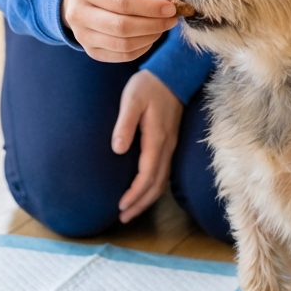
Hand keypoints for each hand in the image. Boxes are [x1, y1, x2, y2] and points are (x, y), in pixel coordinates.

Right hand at [61, 0, 176, 62]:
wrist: (72, 0)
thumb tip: (167, 5)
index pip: (122, 3)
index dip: (150, 8)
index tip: (171, 8)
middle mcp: (79, 14)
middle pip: (122, 27)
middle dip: (153, 25)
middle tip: (171, 20)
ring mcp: (82, 36)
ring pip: (123, 44)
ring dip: (150, 38)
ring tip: (161, 27)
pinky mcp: (90, 51)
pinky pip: (121, 56)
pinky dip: (141, 49)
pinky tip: (149, 37)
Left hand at [112, 70, 183, 222]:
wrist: (172, 73)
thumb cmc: (149, 85)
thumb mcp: (132, 100)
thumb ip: (125, 124)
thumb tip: (118, 149)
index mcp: (157, 138)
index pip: (147, 175)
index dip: (135, 194)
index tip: (121, 206)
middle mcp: (167, 146)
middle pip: (157, 184)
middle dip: (140, 203)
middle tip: (123, 217)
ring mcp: (171, 145)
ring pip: (162, 181)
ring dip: (148, 198)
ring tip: (131, 210)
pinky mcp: (170, 142)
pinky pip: (164, 172)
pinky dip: (154, 187)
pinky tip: (144, 190)